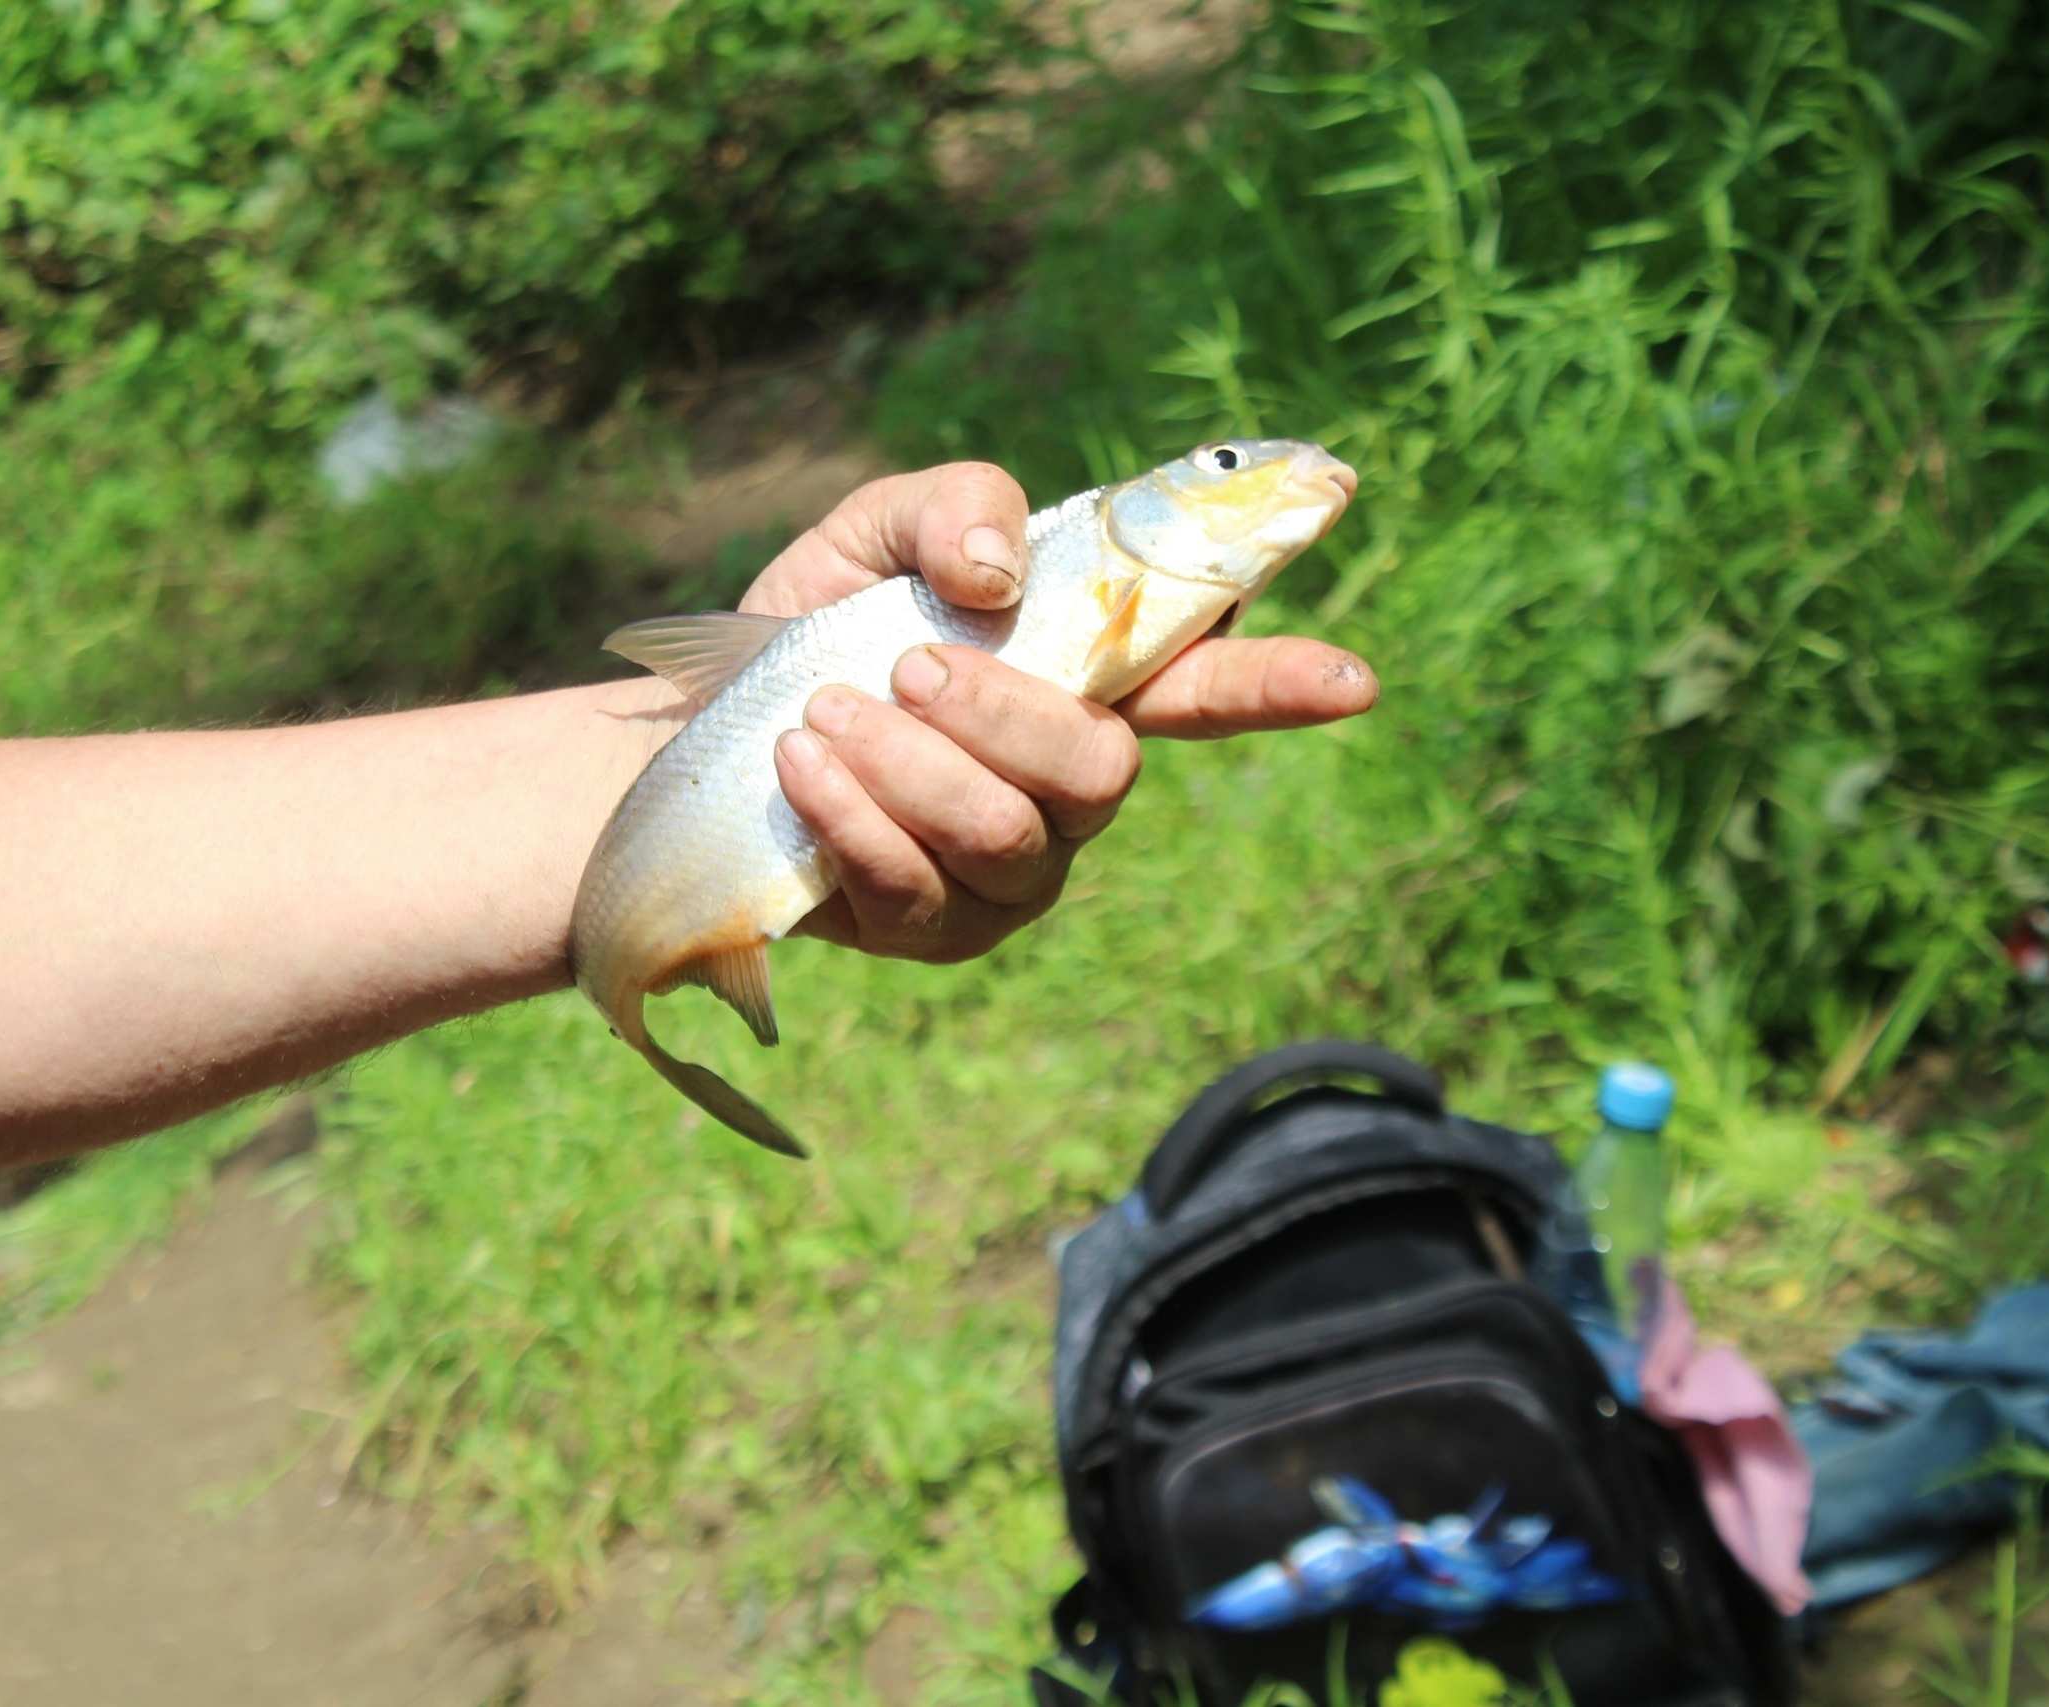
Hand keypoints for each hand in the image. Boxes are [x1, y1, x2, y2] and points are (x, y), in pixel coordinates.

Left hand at [748, 462, 1379, 961]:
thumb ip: (950, 505)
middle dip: (1007, 716)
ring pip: (1007, 836)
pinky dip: (855, 819)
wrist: (696, 732)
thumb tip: (997, 573)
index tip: (1352, 679)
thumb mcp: (871, 532)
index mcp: (1087, 682)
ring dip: (912, 766)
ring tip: (824, 715)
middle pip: (1102, 771)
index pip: (1208, 684)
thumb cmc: (813, 628)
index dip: (1283, 683)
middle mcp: (1069, 787)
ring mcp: (1009, 872)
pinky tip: (802, 771)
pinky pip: (917, 889)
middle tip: (908, 668)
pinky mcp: (933, 931)